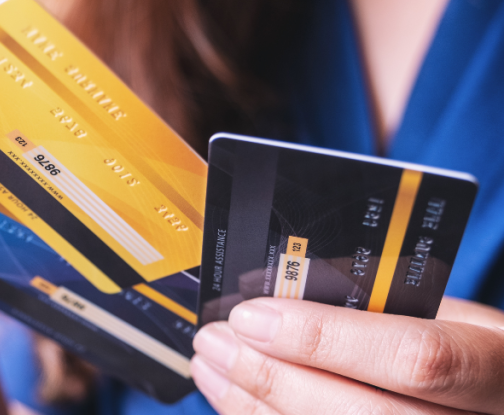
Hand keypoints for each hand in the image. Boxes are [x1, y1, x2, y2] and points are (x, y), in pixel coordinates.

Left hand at [191, 296, 503, 413]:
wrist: (490, 399)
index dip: (324, 339)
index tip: (254, 316)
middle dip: (272, 377)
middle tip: (216, 341)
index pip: (415, 359)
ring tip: (212, 368)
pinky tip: (239, 403)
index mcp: (496, 366)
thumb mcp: (448, 313)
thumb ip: (381, 301)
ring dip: (255, 407)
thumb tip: (285, 286)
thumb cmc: (467, 350)